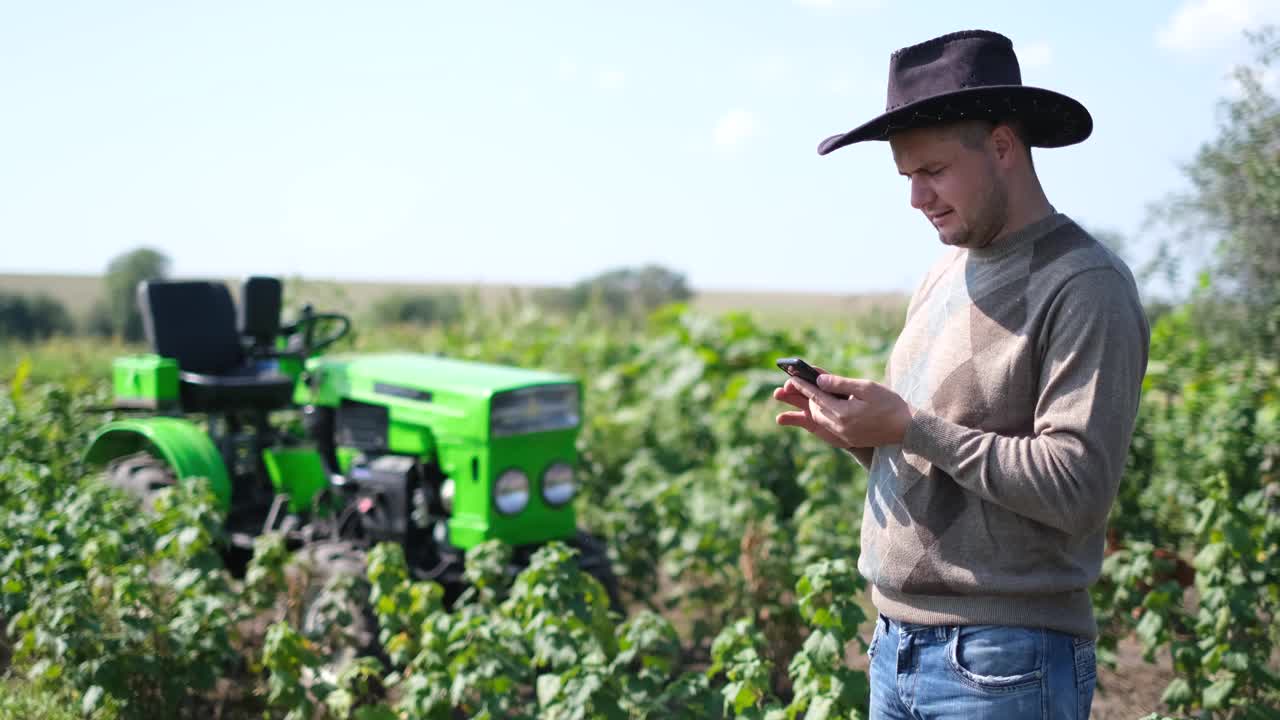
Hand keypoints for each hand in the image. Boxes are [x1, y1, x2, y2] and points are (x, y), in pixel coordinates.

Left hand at [773, 370, 912, 447]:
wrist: (908, 428)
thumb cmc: (890, 404)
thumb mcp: (866, 388)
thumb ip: (841, 384)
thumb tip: (820, 380)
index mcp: (844, 414)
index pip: (817, 397)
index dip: (803, 386)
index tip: (791, 378)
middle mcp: (841, 428)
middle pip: (815, 411)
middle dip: (805, 397)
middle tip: (798, 385)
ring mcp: (845, 436)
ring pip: (821, 420)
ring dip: (814, 408)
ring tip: (809, 396)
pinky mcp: (850, 440)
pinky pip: (830, 428)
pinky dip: (824, 417)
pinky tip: (825, 410)